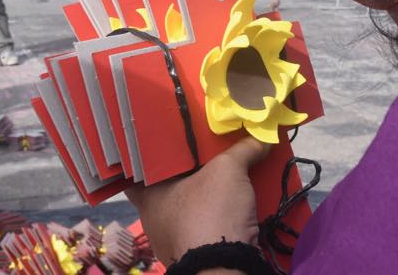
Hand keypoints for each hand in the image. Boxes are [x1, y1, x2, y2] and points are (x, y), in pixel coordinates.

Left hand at [125, 137, 267, 265]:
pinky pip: (200, 231)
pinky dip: (212, 221)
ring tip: (217, 181)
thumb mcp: (228, 170)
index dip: (147, 157)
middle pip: (164, 190)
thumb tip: (261, 137)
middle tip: (198, 157)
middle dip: (182, 176)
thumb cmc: (209, 212)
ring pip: (183, 213)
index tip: (160, 144)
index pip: (135, 171)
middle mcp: (153, 220)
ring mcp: (171, 242)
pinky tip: (227, 209)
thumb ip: (242, 150)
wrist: (223, 267)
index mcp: (147, 196)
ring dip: (199, 201)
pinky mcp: (192, 256)